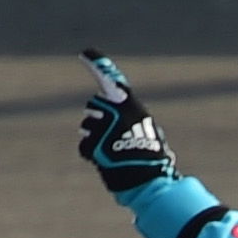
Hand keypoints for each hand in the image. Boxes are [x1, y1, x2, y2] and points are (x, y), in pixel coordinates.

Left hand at [77, 49, 176, 193]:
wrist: (150, 184)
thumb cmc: (153, 161)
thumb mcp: (149, 134)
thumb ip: (132, 120)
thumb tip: (123, 114)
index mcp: (131, 106)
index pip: (112, 81)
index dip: (98, 65)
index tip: (85, 53)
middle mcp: (116, 112)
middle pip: (93, 106)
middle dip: (98, 119)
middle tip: (112, 137)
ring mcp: (104, 128)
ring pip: (86, 127)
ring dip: (94, 139)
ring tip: (111, 153)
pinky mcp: (95, 144)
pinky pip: (84, 147)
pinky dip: (91, 155)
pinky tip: (104, 162)